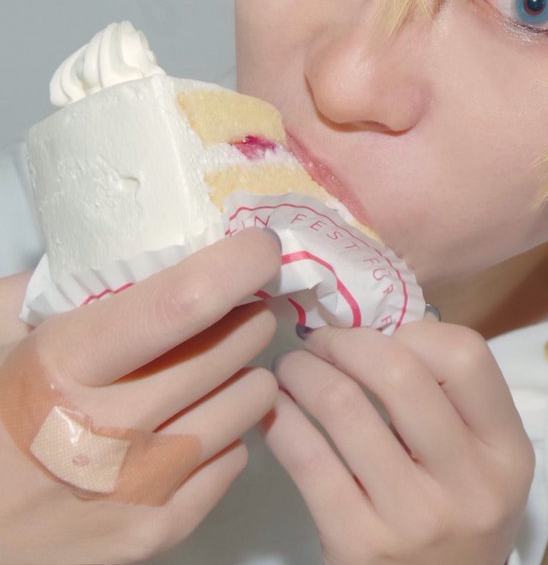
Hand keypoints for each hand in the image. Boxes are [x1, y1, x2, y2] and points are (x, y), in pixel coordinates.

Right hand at [0, 229, 280, 563]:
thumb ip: (57, 288)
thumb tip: (137, 248)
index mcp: (66, 368)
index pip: (186, 302)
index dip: (239, 264)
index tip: (261, 246)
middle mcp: (114, 428)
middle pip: (237, 345)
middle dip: (246, 313)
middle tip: (232, 309)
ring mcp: (144, 486)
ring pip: (252, 398)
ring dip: (239, 373)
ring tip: (206, 371)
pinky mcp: (162, 530)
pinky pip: (236, 455)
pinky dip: (222, 434)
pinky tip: (186, 426)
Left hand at [267, 322, 534, 564]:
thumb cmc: (459, 517)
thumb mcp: (485, 464)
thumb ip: (454, 402)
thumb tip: (380, 329)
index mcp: (507, 451)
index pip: (467, 357)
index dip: (417, 331)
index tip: (386, 337)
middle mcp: (468, 483)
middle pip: (400, 374)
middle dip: (347, 342)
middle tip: (322, 340)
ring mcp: (411, 516)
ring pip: (344, 409)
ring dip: (305, 373)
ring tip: (293, 367)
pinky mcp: (356, 543)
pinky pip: (308, 460)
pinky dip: (283, 421)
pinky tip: (278, 410)